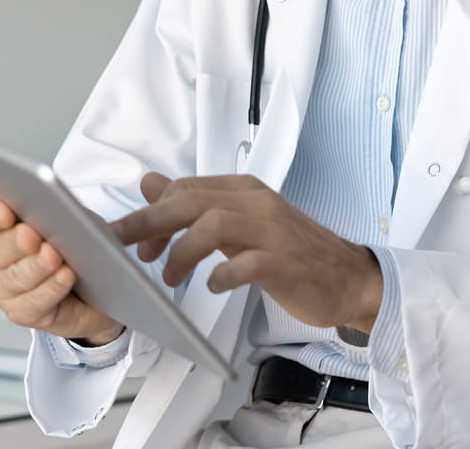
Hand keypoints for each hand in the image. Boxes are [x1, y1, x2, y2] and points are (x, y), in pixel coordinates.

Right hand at [0, 197, 123, 344]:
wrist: (96, 278)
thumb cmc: (76, 240)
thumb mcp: (71, 217)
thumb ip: (56, 212)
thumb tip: (55, 211)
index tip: (5, 212)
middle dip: (15, 242)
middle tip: (32, 234)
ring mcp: (1, 291)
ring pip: (14, 278)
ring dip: (36, 266)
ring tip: (54, 256)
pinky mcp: (22, 313)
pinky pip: (33, 303)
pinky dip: (52, 287)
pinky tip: (66, 275)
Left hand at [110, 173, 382, 333]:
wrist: (348, 276)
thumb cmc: (291, 252)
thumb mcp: (241, 223)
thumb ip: (198, 204)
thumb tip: (151, 184)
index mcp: (246, 190)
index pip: (187, 189)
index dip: (152, 213)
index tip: (132, 242)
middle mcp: (258, 203)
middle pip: (193, 201)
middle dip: (150, 222)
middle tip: (121, 247)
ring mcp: (273, 231)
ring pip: (214, 224)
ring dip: (182, 251)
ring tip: (170, 276)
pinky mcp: (284, 263)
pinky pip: (246, 263)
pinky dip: (222, 274)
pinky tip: (214, 285)